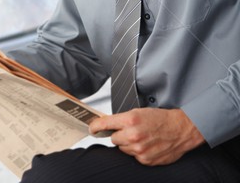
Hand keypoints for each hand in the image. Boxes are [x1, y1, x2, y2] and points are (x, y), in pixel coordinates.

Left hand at [89, 107, 204, 165]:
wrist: (180, 129)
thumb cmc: (161, 118)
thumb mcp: (140, 112)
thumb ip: (123, 119)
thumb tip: (109, 125)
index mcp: (130, 120)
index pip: (105, 124)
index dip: (96, 126)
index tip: (92, 128)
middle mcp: (133, 135)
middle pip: (114, 138)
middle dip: (120, 134)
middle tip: (131, 130)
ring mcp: (139, 149)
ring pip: (123, 148)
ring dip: (128, 144)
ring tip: (142, 137)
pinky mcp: (145, 160)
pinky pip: (133, 156)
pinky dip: (137, 151)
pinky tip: (147, 145)